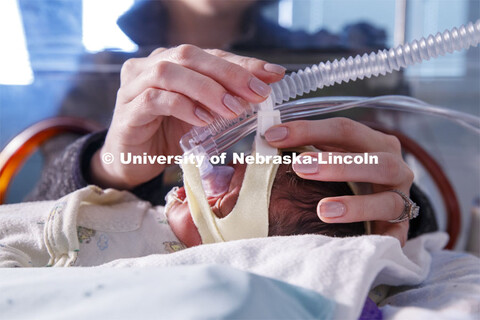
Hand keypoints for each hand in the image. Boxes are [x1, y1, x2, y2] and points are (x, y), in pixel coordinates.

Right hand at [90, 45, 285, 188]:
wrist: (132, 161)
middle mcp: (150, 66)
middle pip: (189, 55)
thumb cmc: (168, 135)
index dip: (242, 63)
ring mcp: (134, 87)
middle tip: (256, 93)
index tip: (273, 74)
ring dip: (206, 89)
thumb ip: (225, 98)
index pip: (210, 55)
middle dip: (228, 73)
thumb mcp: (202, 114)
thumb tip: (266, 86)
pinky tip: (203, 121)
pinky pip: (155, 99)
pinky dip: (183, 106)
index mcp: (172, 63)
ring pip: (170, 72)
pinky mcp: (128, 110)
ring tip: (232, 109)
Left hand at [265, 118, 413, 245]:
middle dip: (335, 163)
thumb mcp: (327, 160)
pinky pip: (393, 234)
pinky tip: (352, 239)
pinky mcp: (401, 231)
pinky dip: (374, 237)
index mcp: (373, 142)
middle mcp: (393, 166)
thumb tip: (255, 150)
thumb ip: (300, 152)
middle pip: (371, 159)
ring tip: (322, 209)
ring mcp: (401, 199)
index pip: (343, 129)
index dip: (308, 130)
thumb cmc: (345, 181)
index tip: (273, 136)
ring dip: (354, 203)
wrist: (381, 213)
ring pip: (386, 198)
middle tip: (299, 168)